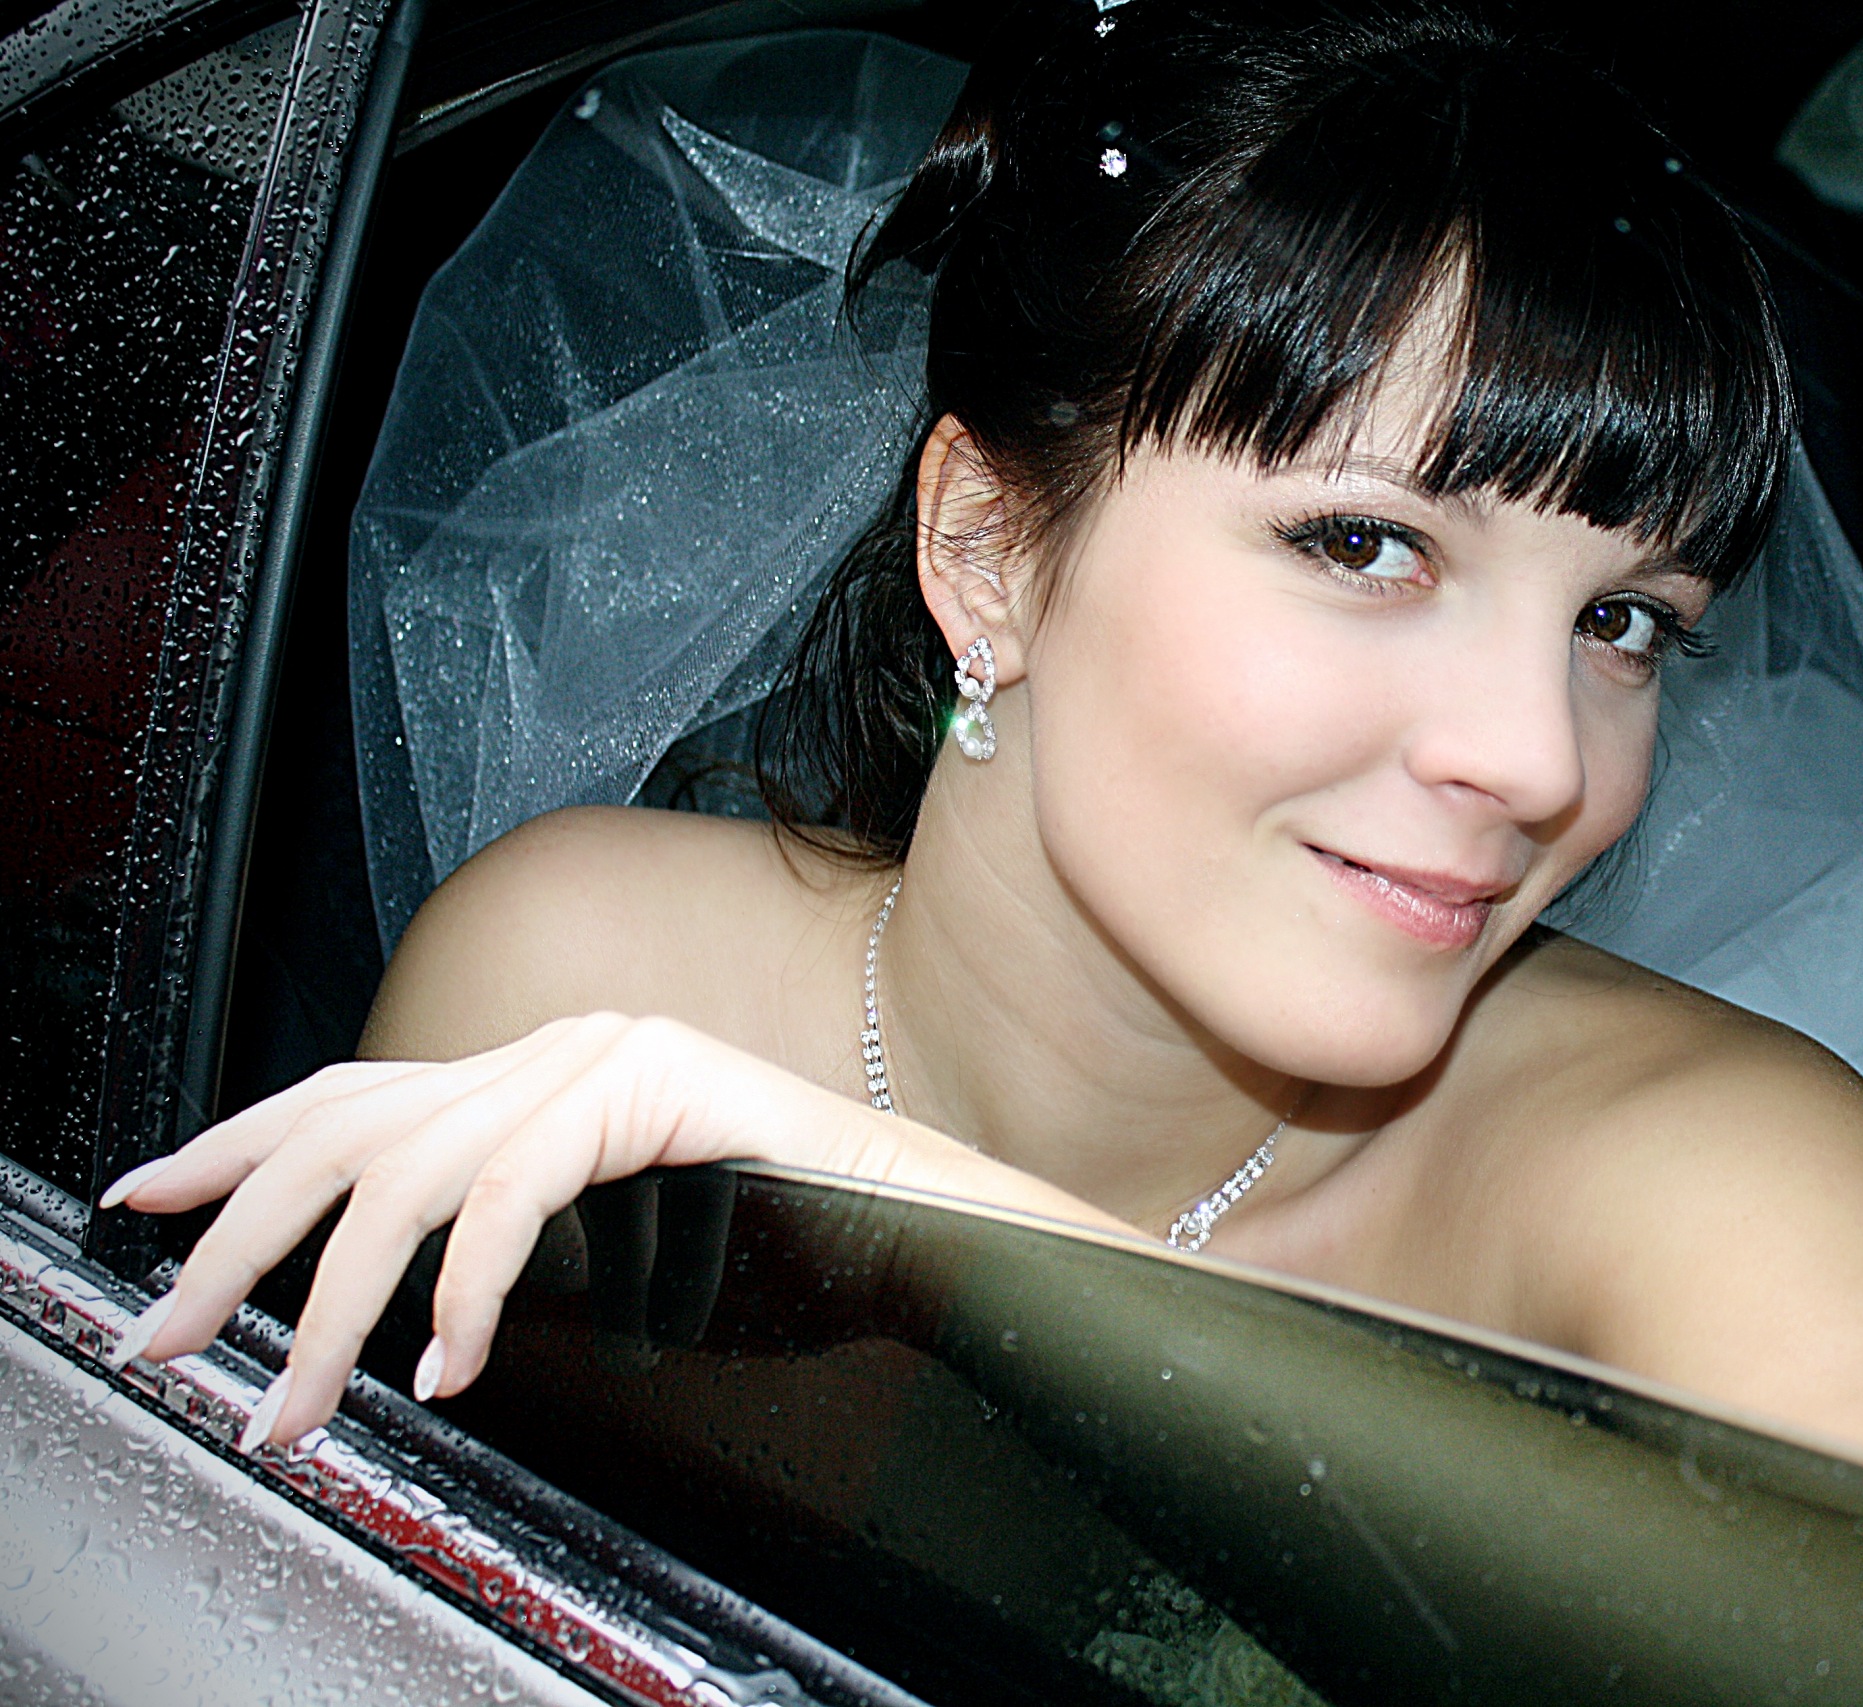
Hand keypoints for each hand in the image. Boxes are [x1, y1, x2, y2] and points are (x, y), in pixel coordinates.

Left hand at [100, 1013, 985, 1449]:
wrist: (918, 1238)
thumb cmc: (778, 1260)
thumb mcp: (599, 1256)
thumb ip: (495, 1245)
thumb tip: (378, 1305)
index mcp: (540, 1072)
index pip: (354, 1093)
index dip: (239, 1143)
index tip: (147, 1202)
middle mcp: (560, 1044)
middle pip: (350, 1125)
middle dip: (239, 1237)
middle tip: (176, 1336)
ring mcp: (606, 1054)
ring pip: (412, 1169)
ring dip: (337, 1305)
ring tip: (300, 1399)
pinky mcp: (650, 1085)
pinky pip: (514, 1190)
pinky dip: (464, 1292)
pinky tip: (448, 1365)